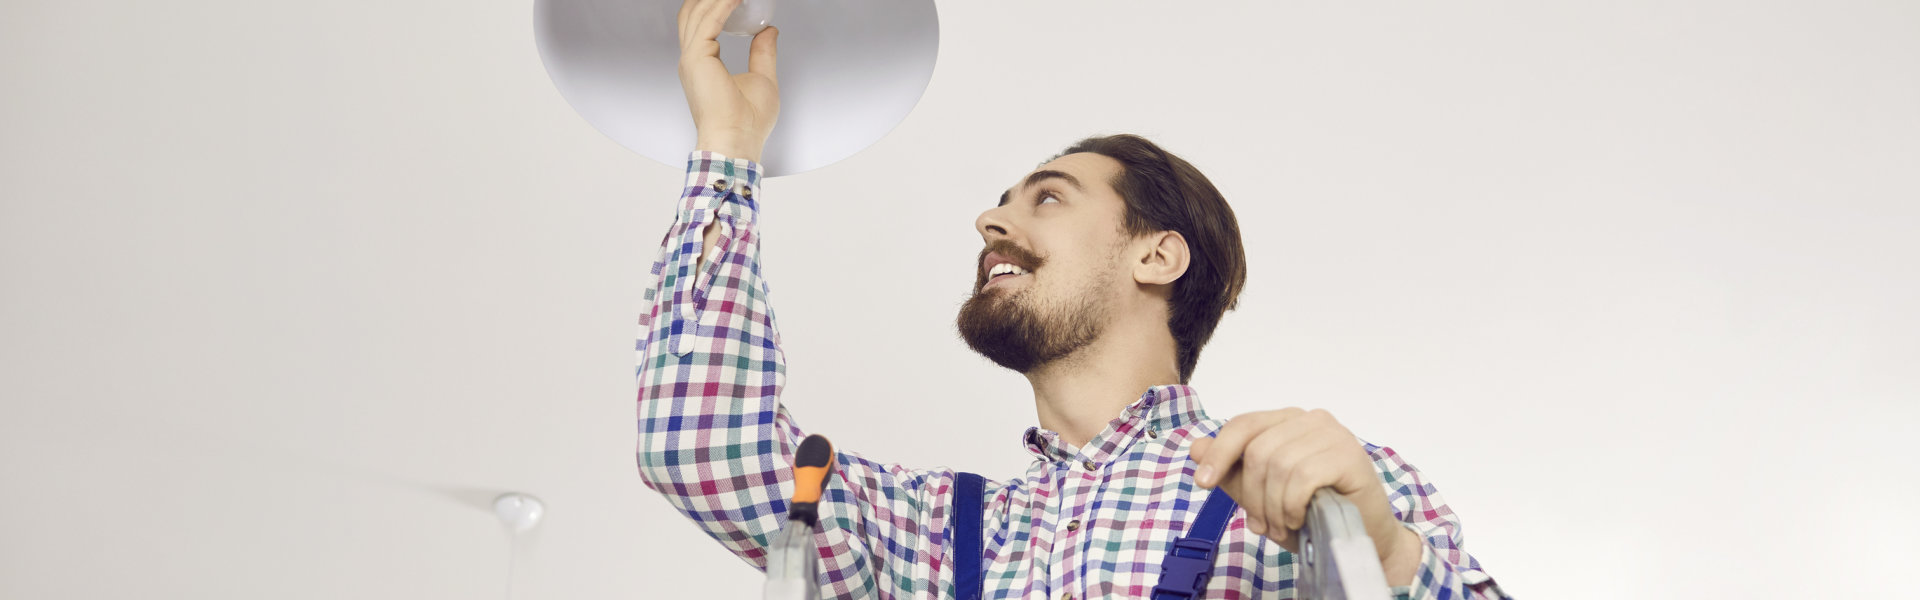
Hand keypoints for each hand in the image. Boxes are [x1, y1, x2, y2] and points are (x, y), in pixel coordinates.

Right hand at [677, 0, 779, 161]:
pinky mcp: (697, 58)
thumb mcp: (762, 79)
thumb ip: (763, 52)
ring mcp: (691, 58)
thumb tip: (768, 31)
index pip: (701, 25)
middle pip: (692, 13)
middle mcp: (692, 59)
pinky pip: (709, 22)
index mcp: (702, 64)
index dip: (714, 6)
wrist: (737, 140)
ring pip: (697, 13)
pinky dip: (723, 5)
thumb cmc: (747, 123)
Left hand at [1188, 409, 1419, 565]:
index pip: (1243, 425)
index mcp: (1288, 421)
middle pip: (1258, 450)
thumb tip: (1196, 447)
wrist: (1360, 538)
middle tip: (1261, 526)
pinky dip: (1293, 505)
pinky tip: (1299, 519)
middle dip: (1253, 495)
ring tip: (1282, 527)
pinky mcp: (1349, 454)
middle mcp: (1311, 419)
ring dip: (1274, 507)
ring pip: (1279, 465)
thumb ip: (1231, 470)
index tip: (1203, 483)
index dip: (1219, 454)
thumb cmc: (1312, 513)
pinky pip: (1303, 477)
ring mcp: (1333, 433)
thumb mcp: (1261, 494)